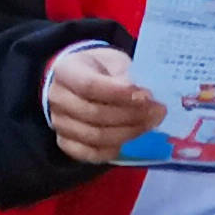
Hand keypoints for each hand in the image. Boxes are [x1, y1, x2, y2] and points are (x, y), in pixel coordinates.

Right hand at [44, 43, 163, 163]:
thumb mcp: (114, 61)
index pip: (89, 86)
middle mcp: (57, 98)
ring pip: (94, 136)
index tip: (146, 96)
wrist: (84, 78)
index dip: (119, 94)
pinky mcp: (65, 142)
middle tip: (158, 111)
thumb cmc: (102, 68)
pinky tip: (130, 140)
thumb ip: (125, 75)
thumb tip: (141, 95)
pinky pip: (89, 154)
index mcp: (66, 71)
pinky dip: (112, 150)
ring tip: (151, 124)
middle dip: (131, 115)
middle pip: (94, 114)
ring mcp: (59, 123)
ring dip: (128, 132)